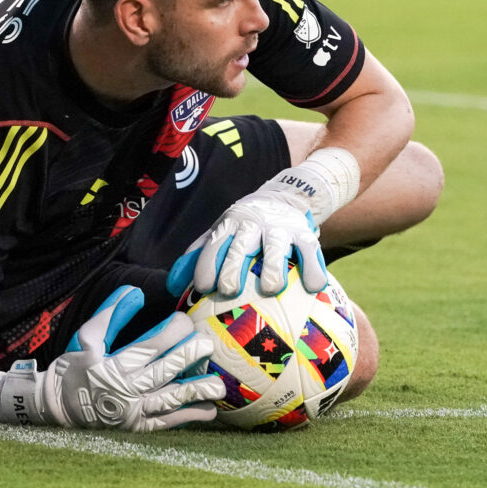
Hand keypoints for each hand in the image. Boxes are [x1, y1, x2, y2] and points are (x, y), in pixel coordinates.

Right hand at [4, 286, 223, 430]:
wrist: (55, 409)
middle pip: (165, 371)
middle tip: (210, 345)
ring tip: (219, 386)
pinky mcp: (137, 429)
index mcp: (115, 366)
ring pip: (171, 400)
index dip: (171, 333)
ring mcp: (134, 413)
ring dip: (196, 392)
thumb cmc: (72, 368)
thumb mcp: (86, 338)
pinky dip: (188, 417)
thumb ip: (111, 314)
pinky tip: (208, 411)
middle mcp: (127, 391)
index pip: (150, 347)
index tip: (184, 321)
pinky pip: (166, 423)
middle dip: (190, 357)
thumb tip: (136, 292)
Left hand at [167, 179, 327, 298]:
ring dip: (272, 268)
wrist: (283, 196)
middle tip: (229, 290)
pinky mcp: (304, 234)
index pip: (213, 245)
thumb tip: (174, 287)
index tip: (203, 288)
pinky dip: (312, 268)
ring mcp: (279, 228)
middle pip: (241, 247)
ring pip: (275, 247)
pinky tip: (313, 287)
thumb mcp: (219, 232)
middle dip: (233, 269)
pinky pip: (309, 251)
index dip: (206, 266)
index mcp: (228, 225)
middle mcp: (252, 225)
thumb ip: (197, 256)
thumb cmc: (244, 226)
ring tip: (270, 289)